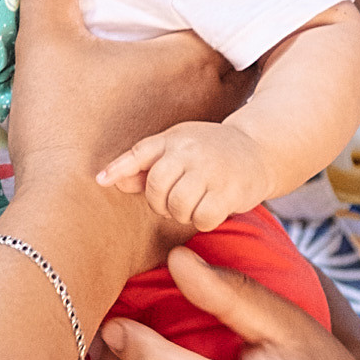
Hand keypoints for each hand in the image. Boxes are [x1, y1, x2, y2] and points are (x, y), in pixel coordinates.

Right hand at [4, 0, 231, 293]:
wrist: (71, 226)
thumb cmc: (64, 130)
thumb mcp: (47, 44)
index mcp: (187, 59)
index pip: (225, 17)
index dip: (220, 2)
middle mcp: (211, 101)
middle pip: (234, 64)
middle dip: (226, 49)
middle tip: (216, 31)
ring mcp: (209, 149)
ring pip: (229, 114)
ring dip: (220, 101)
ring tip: (203, 86)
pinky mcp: (199, 190)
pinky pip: (217, 162)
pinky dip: (212, 151)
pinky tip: (192, 146)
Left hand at [96, 117, 270, 234]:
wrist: (258, 149)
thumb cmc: (209, 152)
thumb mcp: (176, 149)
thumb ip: (144, 166)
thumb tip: (108, 180)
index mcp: (174, 139)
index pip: (141, 153)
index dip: (119, 168)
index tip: (100, 181)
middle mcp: (190, 151)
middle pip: (157, 188)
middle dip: (161, 203)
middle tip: (175, 200)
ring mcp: (211, 170)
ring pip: (178, 206)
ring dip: (183, 213)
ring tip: (194, 203)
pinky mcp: (230, 190)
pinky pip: (203, 218)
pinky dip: (203, 220)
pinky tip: (211, 209)